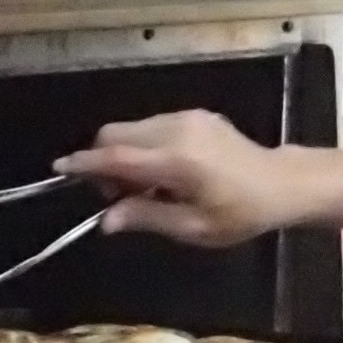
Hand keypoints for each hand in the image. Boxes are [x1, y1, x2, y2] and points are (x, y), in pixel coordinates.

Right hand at [53, 110, 304, 246]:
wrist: (282, 183)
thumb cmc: (240, 213)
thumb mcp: (193, 228)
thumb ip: (146, 218)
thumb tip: (106, 219)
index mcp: (176, 161)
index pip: (117, 157)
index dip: (85, 163)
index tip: (60, 168)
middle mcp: (176, 130)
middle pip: (116, 134)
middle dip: (103, 161)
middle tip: (118, 196)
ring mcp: (185, 118)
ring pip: (131, 129)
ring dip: (124, 155)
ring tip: (146, 189)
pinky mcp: (193, 115)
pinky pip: (150, 127)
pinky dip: (142, 147)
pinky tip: (162, 173)